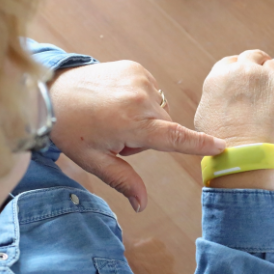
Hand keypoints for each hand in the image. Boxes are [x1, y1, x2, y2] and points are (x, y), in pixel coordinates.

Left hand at [49, 61, 225, 211]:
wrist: (53, 91)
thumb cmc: (72, 129)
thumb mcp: (95, 161)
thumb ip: (124, 181)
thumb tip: (142, 205)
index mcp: (131, 123)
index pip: (174, 137)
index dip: (198, 144)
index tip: (221, 146)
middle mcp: (140, 97)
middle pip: (164, 128)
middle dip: (148, 136)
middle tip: (116, 135)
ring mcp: (140, 78)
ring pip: (158, 111)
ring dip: (144, 118)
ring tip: (115, 115)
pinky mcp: (137, 68)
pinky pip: (152, 93)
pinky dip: (140, 101)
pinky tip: (117, 101)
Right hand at [194, 49, 273, 189]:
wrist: (244, 156)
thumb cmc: (223, 143)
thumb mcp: (205, 115)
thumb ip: (214, 98)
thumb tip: (223, 96)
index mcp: (220, 76)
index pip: (232, 62)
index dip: (241, 67)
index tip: (246, 73)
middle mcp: (243, 71)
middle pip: (254, 57)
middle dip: (259, 64)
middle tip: (265, 74)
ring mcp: (267, 77)